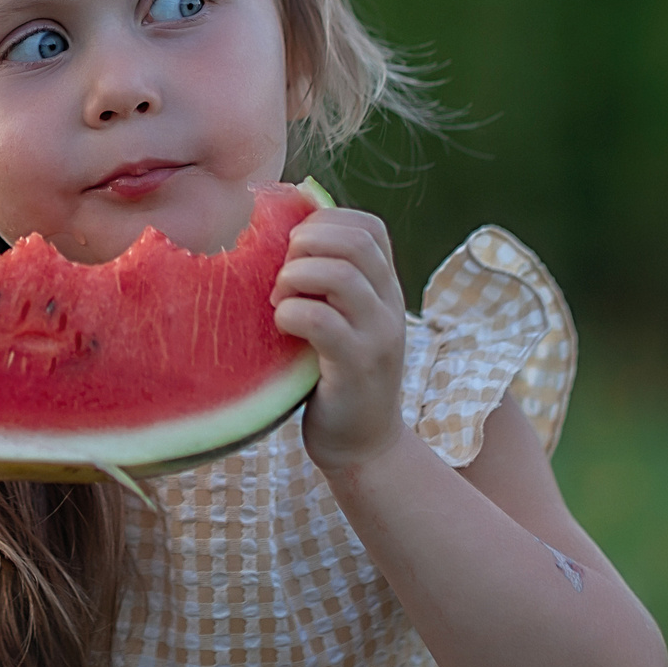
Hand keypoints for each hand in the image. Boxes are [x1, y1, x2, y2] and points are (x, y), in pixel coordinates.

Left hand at [270, 206, 408, 470]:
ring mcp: (378, 336)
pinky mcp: (356, 367)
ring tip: (278, 300)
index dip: (323, 222)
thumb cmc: (334, 373)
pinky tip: (281, 326)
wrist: (363, 444)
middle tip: (281, 274)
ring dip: (294, 278)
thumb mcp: (340, 317)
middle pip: (354, 241)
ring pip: (339, 275)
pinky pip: (321, 321)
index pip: (368, 226)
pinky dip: (291, 314)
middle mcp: (389, 305)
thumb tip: (279, 232)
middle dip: (304, 244)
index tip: (292, 247)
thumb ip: (325, 280)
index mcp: (384, 287)